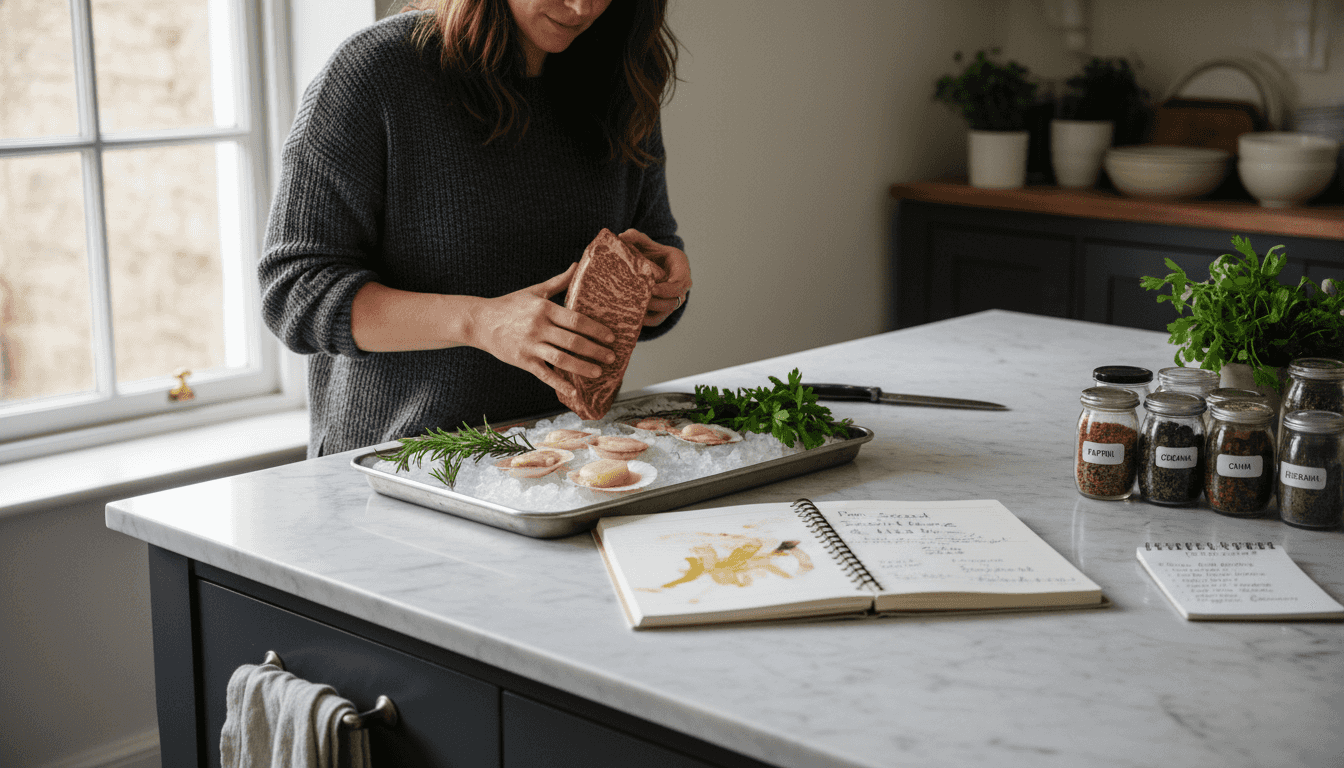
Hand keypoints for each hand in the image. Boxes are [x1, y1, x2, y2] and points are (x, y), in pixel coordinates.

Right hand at [469, 264, 616, 398]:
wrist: (480, 321)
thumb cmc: (510, 305)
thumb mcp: (535, 291)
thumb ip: (559, 281)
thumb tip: (577, 265)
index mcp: (544, 309)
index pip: (577, 320)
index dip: (596, 330)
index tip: (610, 337)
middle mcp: (538, 327)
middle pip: (573, 341)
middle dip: (595, 351)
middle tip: (611, 357)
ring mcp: (530, 346)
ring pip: (562, 359)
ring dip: (583, 367)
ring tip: (599, 372)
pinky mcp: (523, 361)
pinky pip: (544, 374)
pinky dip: (560, 384)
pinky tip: (574, 391)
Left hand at [618, 229, 691, 326]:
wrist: (652, 265)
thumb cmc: (651, 252)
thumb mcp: (644, 242)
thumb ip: (635, 237)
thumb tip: (622, 236)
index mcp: (680, 267)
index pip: (681, 281)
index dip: (668, 288)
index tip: (653, 288)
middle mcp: (681, 285)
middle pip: (675, 299)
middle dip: (659, 301)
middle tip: (642, 300)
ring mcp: (675, 298)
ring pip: (667, 310)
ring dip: (653, 311)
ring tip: (636, 307)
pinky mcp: (665, 309)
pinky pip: (659, 319)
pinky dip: (648, 321)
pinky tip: (634, 318)